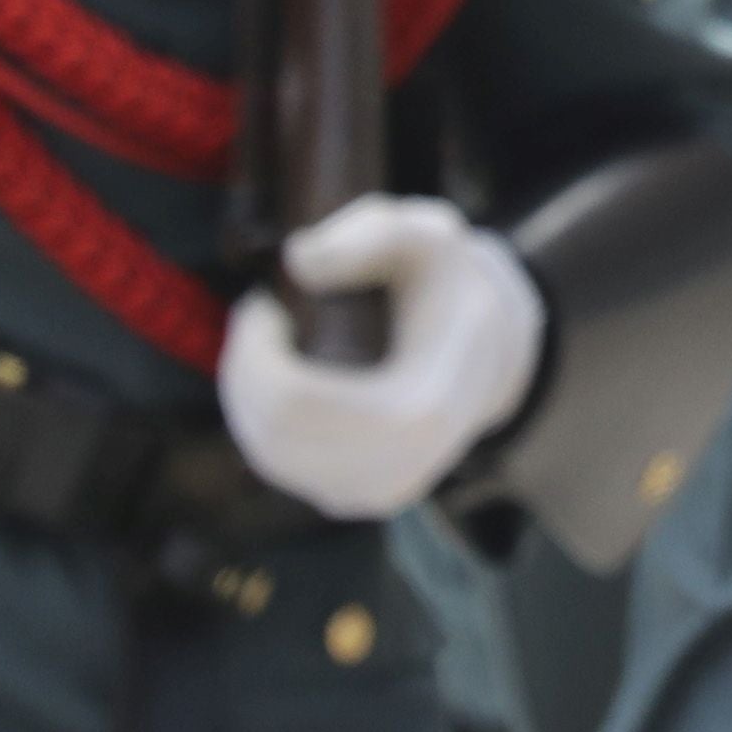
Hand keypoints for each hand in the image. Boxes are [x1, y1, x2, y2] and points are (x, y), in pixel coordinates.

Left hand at [217, 196, 546, 519]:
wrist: (487, 351)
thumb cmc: (447, 289)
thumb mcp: (425, 234)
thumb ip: (370, 232)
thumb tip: (298, 262)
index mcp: (420, 413)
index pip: (293, 404)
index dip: (255, 353)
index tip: (263, 302)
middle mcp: (396, 471)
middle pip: (271, 435)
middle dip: (244, 371)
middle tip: (259, 318)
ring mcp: (371, 495)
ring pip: (266, 454)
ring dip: (247, 395)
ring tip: (266, 342)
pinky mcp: (349, 500)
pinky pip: (277, 465)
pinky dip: (259, 421)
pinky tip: (275, 377)